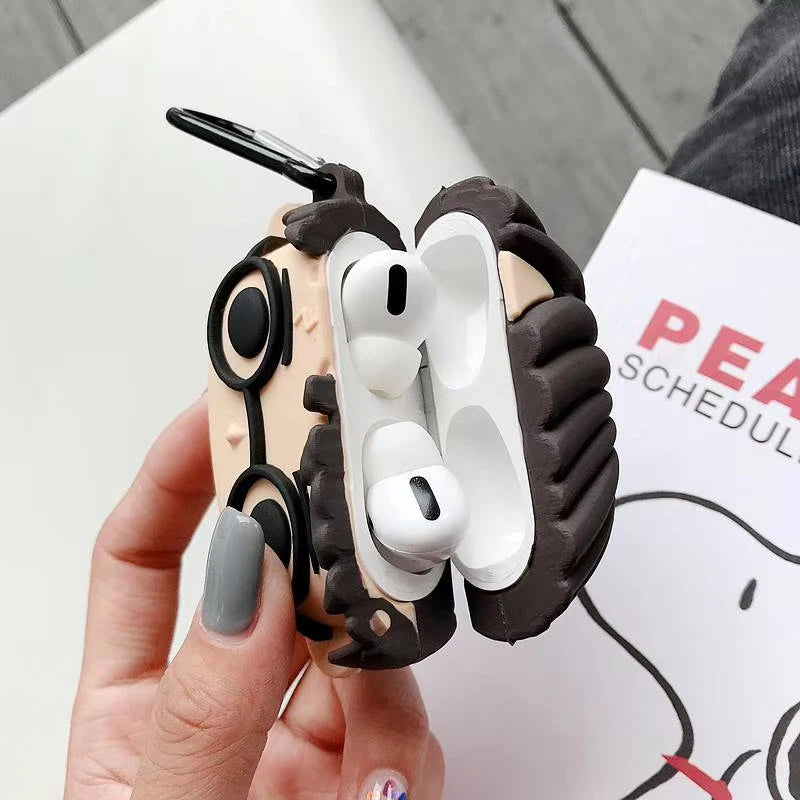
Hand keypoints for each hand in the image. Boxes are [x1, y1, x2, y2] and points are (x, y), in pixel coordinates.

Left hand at [65, 397, 443, 799]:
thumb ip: (205, 711)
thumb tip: (247, 586)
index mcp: (137, 712)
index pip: (145, 562)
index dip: (174, 479)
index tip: (214, 416)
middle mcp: (223, 712)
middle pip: (273, 590)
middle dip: (314, 562)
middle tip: (340, 524)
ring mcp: (297, 745)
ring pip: (354, 650)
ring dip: (373, 672)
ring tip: (370, 728)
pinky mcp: (363, 776)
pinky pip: (404, 725)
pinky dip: (406, 746)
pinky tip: (383, 791)